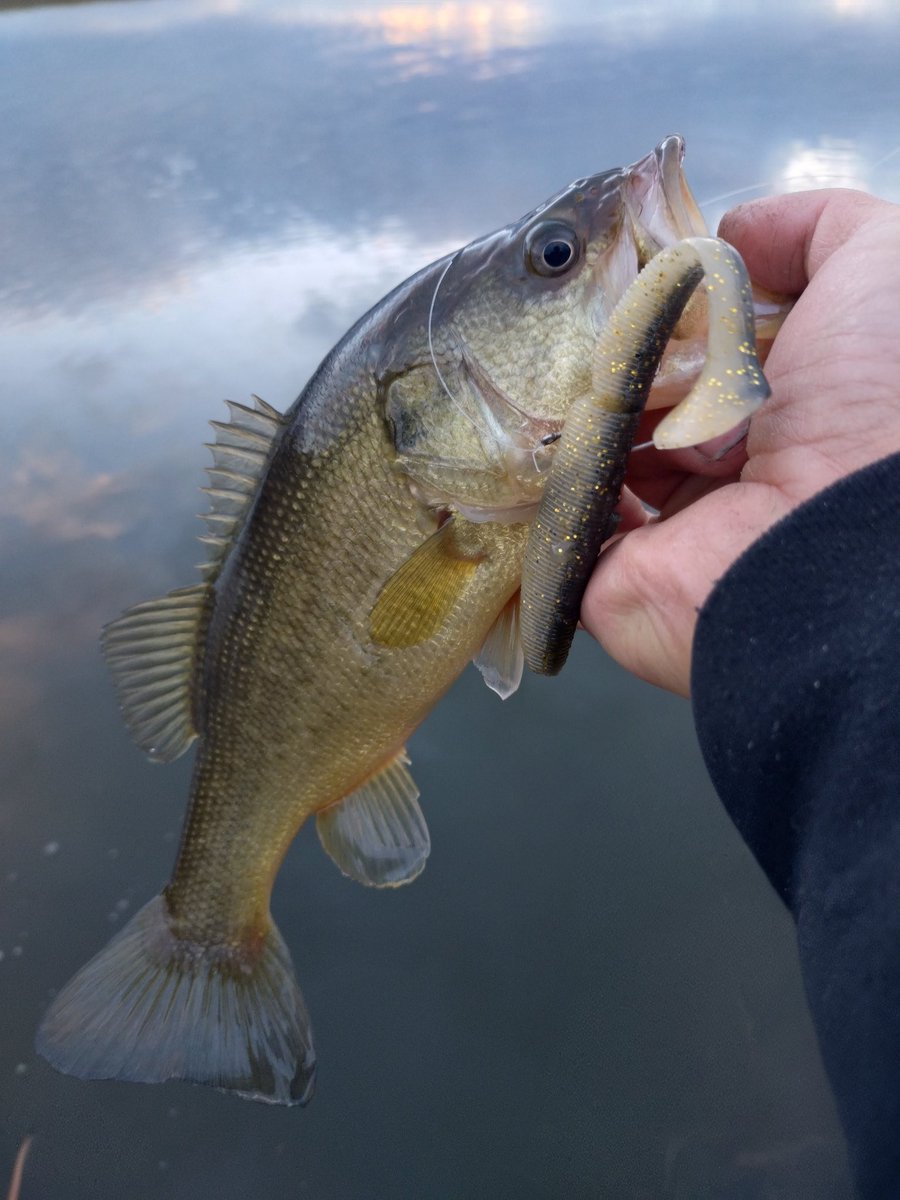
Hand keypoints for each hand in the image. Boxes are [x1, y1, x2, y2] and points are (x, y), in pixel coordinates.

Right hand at [581, 188, 899, 695]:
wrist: (833, 537)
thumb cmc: (871, 402)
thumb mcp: (880, 267)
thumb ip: (817, 229)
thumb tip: (734, 232)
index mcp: (782, 406)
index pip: (698, 350)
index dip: (663, 310)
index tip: (633, 282)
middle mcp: (727, 467)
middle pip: (639, 400)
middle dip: (611, 360)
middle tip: (596, 333)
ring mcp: (669, 527)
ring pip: (593, 456)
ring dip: (575, 416)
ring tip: (572, 381)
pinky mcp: (615, 575)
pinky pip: (559, 525)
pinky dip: (544, 484)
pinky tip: (546, 437)